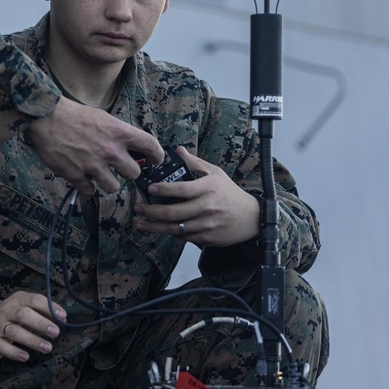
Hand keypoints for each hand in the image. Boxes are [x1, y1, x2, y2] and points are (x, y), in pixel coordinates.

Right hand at [0, 291, 66, 362]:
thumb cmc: (14, 320)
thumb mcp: (27, 312)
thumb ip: (44, 313)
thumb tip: (62, 319)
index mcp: (17, 300)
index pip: (34, 300)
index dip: (49, 307)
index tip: (63, 316)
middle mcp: (6, 310)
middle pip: (22, 314)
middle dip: (40, 323)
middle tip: (56, 332)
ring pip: (14, 331)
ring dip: (32, 340)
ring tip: (47, 348)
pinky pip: (3, 347)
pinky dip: (14, 352)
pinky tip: (26, 357)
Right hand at [25, 97, 163, 194]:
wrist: (45, 118)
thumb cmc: (73, 114)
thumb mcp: (102, 117)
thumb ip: (117, 133)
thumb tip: (129, 145)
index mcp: (119, 132)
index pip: (150, 146)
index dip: (157, 156)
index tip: (156, 161)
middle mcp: (110, 151)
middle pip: (133, 174)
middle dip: (128, 172)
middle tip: (119, 168)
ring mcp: (94, 165)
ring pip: (113, 187)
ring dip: (108, 182)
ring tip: (99, 174)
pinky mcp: (77, 175)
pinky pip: (89, 190)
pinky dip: (87, 186)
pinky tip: (82, 177)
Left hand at [132, 147, 260, 247]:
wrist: (250, 217)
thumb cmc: (230, 193)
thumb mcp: (216, 173)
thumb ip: (195, 163)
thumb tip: (178, 150)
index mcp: (207, 188)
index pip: (180, 189)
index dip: (162, 189)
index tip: (149, 188)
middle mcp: (206, 207)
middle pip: (172, 212)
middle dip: (150, 211)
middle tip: (138, 208)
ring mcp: (206, 224)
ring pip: (175, 228)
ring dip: (154, 227)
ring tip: (140, 223)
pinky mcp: (207, 238)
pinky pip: (184, 237)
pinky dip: (171, 233)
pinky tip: (161, 228)